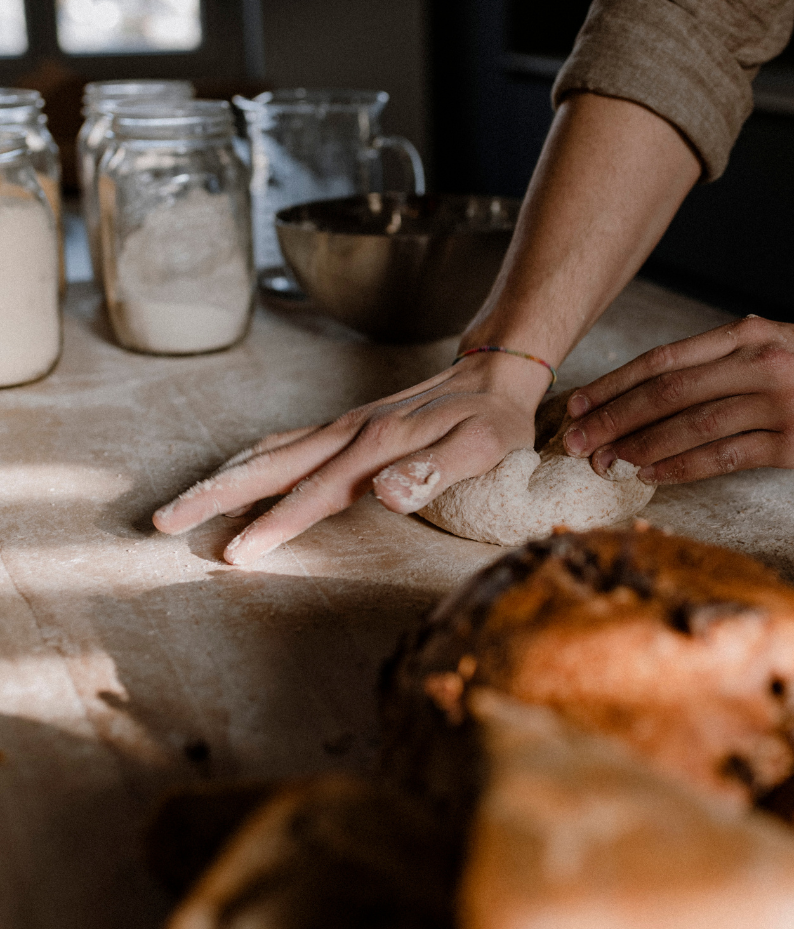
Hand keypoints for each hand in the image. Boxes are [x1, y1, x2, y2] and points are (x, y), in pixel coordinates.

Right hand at [152, 353, 548, 564]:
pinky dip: (251, 460)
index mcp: (377, 445)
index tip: (234, 554)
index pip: (315, 492)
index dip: (274, 524)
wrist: (494, 374)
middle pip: (269, 466)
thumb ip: (437, 471)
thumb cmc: (492, 419)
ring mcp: (344, 427)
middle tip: (164, 521)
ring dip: (223, 477)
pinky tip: (237, 474)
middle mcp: (350, 433)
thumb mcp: (483, 447)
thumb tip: (387, 494)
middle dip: (215, 495)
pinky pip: (287, 442)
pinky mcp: (346, 426)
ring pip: (269, 451)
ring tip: (181, 503)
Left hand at [562, 315, 793, 484]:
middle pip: (667, 394)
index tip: (576, 405)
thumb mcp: (766, 345)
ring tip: (605, 463)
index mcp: (743, 334)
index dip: (613, 384)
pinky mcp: (792, 442)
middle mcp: (756, 362)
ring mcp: (776, 402)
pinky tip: (650, 475)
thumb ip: (714, 362)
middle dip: (613, 419)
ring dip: (640, 447)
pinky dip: (681, 467)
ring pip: (690, 426)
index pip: (662, 360)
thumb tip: (643, 395)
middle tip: (577, 442)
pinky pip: (723, 457)